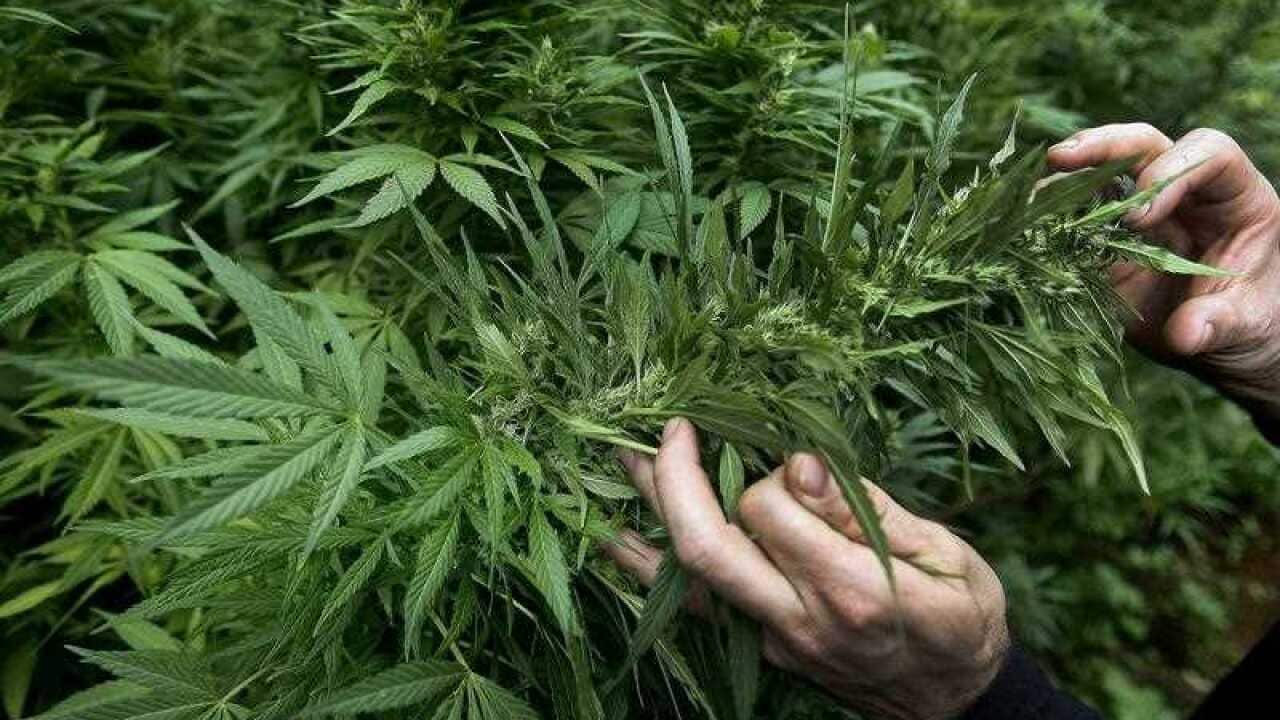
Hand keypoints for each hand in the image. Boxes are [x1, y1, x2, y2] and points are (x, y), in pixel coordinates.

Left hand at [607, 419, 1008, 719]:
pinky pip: (698, 605)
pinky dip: (653, 568)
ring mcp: (775, 639)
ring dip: (653, 515)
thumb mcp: (943, 551)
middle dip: (677, 480)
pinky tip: (622, 537)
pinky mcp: (763, 646)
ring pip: (690, 578)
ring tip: (627, 460)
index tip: (788, 452)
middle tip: (670, 426)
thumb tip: (796, 463)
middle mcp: (801, 621)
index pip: (769, 512)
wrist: (959, 701)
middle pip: (707, 546)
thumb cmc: (964, 616)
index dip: (768, 470)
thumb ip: (863, 508)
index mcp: (854, 590)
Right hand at [1048, 125, 1279, 419]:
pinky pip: (1078, 217)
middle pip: (1145, 146)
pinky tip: (1025, 227)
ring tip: (1030, 196)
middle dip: (1103, 147)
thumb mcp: (1245, 324)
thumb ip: (1219, 321)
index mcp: (1234, 197)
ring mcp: (1142, 213)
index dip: (1172, 172)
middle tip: (1061, 159)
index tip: (1139, 219)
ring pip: (1104, 172)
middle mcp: (1185, 192)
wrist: (1224, 344)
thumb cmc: (1251, 322)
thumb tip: (1184, 334)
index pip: (1208, 155)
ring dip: (1065, 177)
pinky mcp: (1109, 241)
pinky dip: (1051, 218)